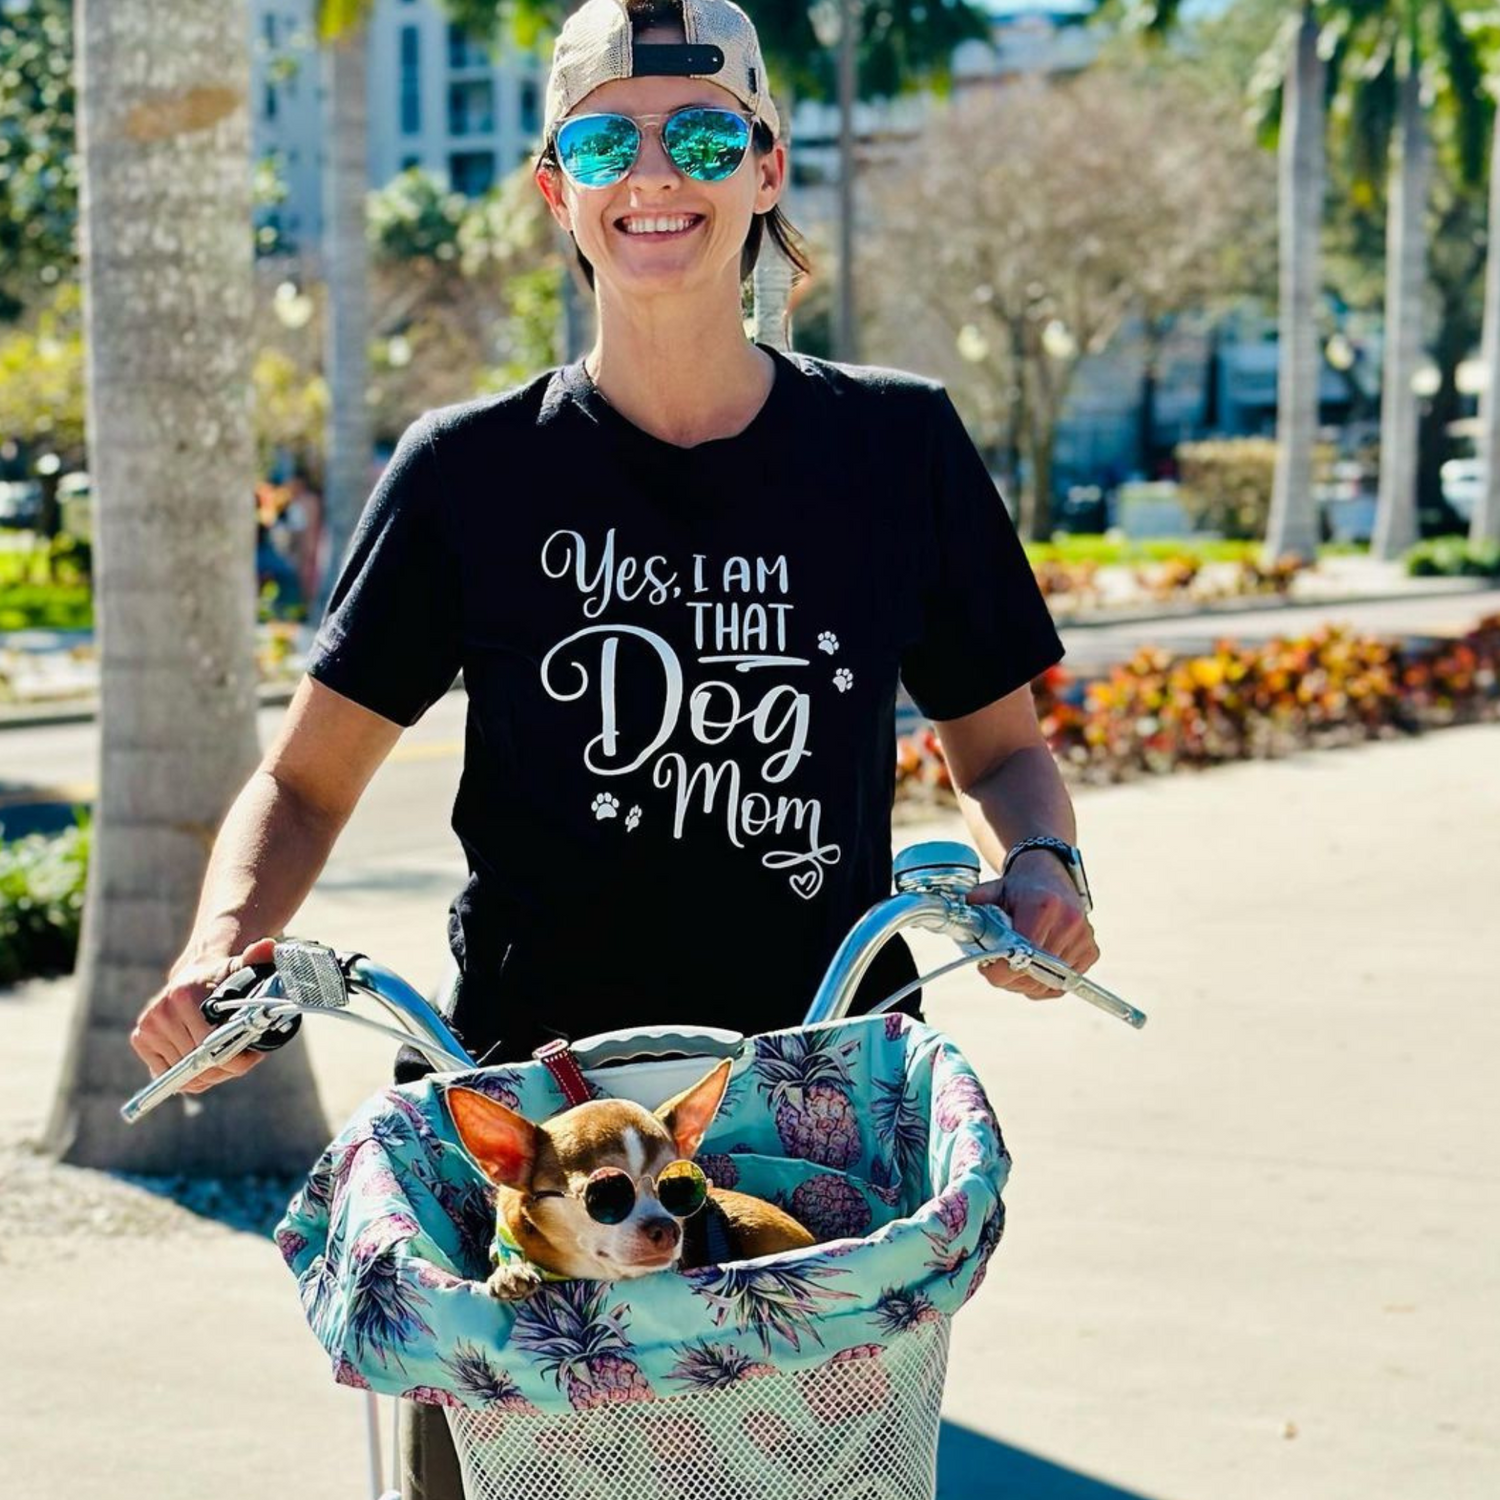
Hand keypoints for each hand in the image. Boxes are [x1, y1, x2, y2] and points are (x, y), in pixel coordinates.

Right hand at [131, 937, 277, 1092]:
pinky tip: (202, 1057)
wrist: (194, 975)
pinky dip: (189, 1075)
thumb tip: (267, 947)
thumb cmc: (224, 978)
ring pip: (186, 1074)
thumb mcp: (243, 968)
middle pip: (200, 1063)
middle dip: (226, 1066)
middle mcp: (161, 1011)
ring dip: (209, 1072)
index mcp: (185, 995)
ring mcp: (147, 1027)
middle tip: (242, 1055)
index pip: (212, 1044)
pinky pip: (169, 1075)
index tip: (254, 1054)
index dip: (238, 1056)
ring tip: (223, 1052)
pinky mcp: (140, 1039)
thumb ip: (257, 958)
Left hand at [964, 853, 1098, 999]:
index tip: (987, 969)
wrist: (1050, 875)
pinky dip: (1046, 983)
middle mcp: (1069, 922)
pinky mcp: (1091, 951)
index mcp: (1043, 906)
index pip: (1022, 954)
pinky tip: (1033, 969)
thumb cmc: (1020, 888)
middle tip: (996, 969)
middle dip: (1010, 979)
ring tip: (1014, 967)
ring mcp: (1083, 938)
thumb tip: (961, 908)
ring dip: (1027, 983)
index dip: (1000, 970)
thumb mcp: (995, 889)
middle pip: (1035, 974)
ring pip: (1049, 983)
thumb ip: (979, 900)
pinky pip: (1065, 983)